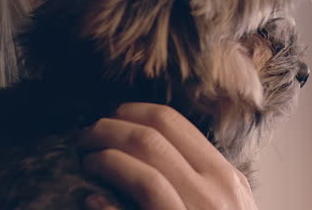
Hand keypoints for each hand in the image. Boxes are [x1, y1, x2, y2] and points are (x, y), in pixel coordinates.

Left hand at [78, 102, 257, 209]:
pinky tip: (91, 198)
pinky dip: (108, 193)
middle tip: (86, 136)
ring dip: (104, 154)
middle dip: (109, 128)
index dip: (131, 113)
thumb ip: (198, 182)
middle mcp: (215, 191)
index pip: (173, 123)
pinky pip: (139, 199)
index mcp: (226, 179)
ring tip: (86, 162)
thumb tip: (145, 152)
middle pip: (152, 134)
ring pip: (144, 160)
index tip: (110, 119)